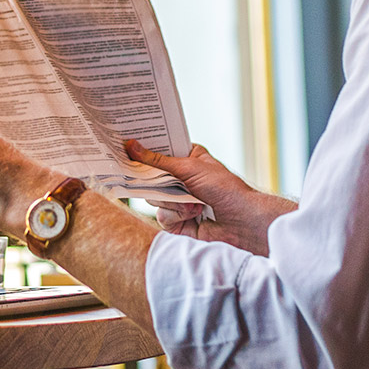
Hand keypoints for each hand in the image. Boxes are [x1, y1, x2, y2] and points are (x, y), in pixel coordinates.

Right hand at [126, 140, 295, 254]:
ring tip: (192, 203)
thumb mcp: (189, 168)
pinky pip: (161, 216)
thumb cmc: (224, 188)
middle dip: (152, 180)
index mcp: (189, 160)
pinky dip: (176, 216)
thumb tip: (131, 146)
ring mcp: (179, 201)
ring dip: (171, 201)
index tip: (126, 145)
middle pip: (151, 177)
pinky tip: (193, 215)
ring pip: (154, 198)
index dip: (144, 150)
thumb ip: (157, 160)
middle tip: (143, 174)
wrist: (242, 223)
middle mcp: (182, 180)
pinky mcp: (178, 222)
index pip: (160, 152)